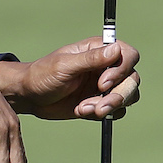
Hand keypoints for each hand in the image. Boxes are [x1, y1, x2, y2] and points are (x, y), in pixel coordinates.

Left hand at [12, 37, 140, 120]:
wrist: (30, 97)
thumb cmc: (42, 74)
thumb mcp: (64, 66)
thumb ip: (91, 59)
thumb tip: (116, 48)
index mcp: (98, 50)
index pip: (128, 54)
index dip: (122, 69)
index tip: (102, 83)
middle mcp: (106, 67)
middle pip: (132, 79)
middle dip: (118, 95)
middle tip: (99, 106)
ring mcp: (105, 85)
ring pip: (128, 96)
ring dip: (110, 106)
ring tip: (84, 109)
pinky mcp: (101, 102)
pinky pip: (117, 111)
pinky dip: (104, 114)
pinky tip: (81, 111)